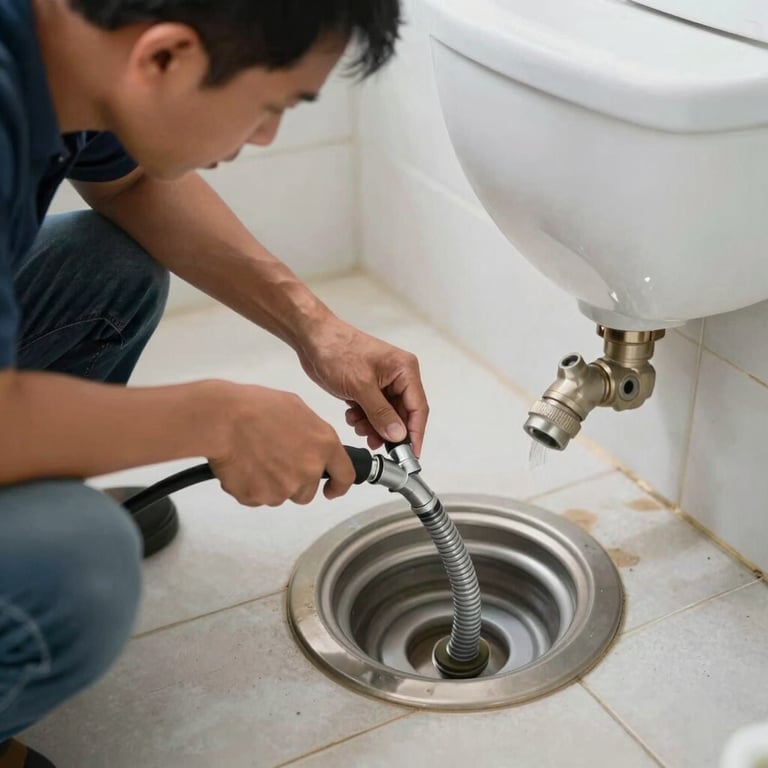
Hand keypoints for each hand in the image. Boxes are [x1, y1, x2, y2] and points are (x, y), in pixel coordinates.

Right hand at [206, 382, 354, 505]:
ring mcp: (283, 488)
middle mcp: (308, 470)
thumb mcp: (297, 408)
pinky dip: (251, 486)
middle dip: (296, 481)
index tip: (332, 489)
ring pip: (282, 495)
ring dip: (272, 483)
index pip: (345, 476)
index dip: (339, 485)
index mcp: (323, 445)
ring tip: (255, 457)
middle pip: (308, 491)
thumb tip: (312, 445)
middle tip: (276, 460)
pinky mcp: (258, 498)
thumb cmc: (256, 407)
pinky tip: (243, 465)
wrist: (221, 419)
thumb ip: (312, 433)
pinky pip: (258, 497)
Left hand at [296, 317, 428, 456]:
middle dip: (388, 431)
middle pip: (403, 415)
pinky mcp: (368, 388)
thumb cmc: (337, 351)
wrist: (312, 338)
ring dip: (373, 426)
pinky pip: (373, 412)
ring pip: (386, 417)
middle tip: (375, 444)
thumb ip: (381, 413)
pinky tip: (351, 416)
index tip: (411, 455)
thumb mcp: (360, 386)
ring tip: (358, 426)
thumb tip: (398, 435)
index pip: (418, 407)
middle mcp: (398, 377)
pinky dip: (364, 419)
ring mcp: (383, 383)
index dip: (416, 433)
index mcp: (405, 370)